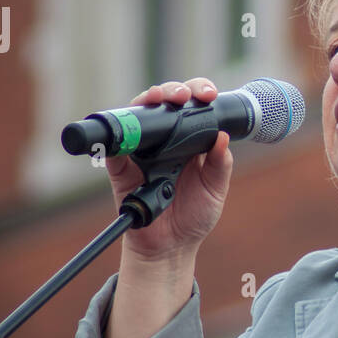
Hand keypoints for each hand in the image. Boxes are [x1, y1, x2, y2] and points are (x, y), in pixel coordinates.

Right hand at [104, 79, 232, 261]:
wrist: (171, 247)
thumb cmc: (194, 217)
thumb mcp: (215, 190)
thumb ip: (220, 165)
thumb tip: (223, 137)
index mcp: (190, 141)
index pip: (192, 106)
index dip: (197, 92)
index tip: (207, 95)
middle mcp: (165, 141)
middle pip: (164, 103)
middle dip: (173, 90)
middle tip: (183, 95)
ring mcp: (142, 152)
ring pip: (138, 115)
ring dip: (146, 101)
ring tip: (158, 99)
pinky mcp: (121, 169)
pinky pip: (114, 148)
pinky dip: (117, 137)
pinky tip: (127, 129)